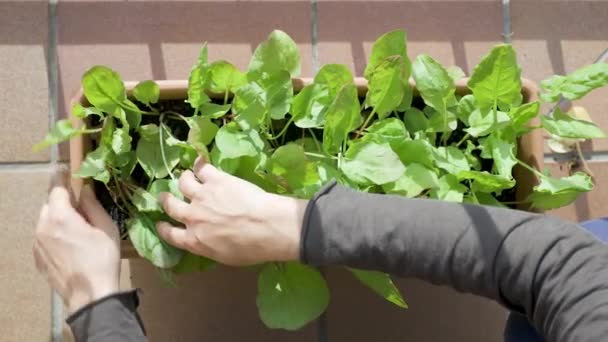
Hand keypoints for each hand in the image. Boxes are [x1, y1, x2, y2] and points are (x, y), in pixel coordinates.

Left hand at [33, 166, 119, 313]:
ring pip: (45, 221)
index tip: (66, 170)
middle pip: (49, 204)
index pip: (56, 188)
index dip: (63, 178)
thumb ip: (93, 206)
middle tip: (82, 210)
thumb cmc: (103, 259)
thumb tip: (85, 190)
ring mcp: (37, 243)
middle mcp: (43, 226)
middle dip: (63, 203)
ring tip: (77, 230)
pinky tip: (70, 246)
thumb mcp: (106, 228)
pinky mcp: (37, 257)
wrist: (90, 295)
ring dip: (58, 219)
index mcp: (60, 216)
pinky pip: (44, 237)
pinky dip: (54, 235)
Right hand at [157, 157, 306, 265]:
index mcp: (194, 240)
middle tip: (165, 196)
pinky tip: (201, 160)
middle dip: (166, 199)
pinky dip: (200, 163)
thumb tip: (205, 241)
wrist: (266, 227)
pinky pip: (202, 167)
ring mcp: (202, 196)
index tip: (161, 223)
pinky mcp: (215, 179)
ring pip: (183, 182)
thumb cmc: (250, 249)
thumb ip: (207, 246)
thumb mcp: (223, 257)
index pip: (170, 235)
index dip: (164, 228)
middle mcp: (192, 217)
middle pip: (171, 205)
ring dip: (184, 179)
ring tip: (187, 176)